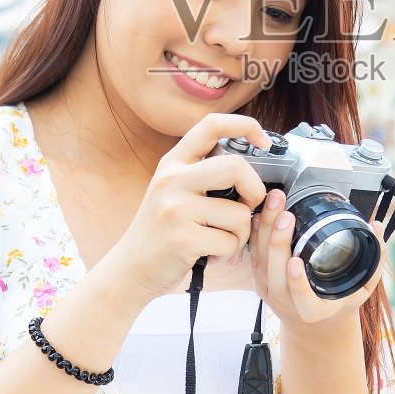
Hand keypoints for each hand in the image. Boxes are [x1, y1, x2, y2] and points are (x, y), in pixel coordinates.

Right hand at [100, 113, 271, 300]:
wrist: (130, 269)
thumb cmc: (162, 232)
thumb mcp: (173, 191)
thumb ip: (203, 175)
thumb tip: (252, 172)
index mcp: (173, 163)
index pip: (212, 125)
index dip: (246, 126)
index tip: (265, 141)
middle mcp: (173, 179)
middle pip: (237, 167)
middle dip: (255, 191)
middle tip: (248, 208)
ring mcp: (176, 208)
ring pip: (240, 213)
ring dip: (241, 235)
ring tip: (222, 243)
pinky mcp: (183, 238)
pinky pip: (230, 242)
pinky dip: (229, 254)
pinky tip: (211, 256)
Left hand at [248, 189, 384, 335]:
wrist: (315, 327)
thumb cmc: (339, 304)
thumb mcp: (362, 288)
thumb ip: (374, 259)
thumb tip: (377, 227)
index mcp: (313, 311)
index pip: (301, 299)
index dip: (296, 282)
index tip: (296, 262)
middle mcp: (287, 304)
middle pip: (275, 273)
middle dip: (278, 241)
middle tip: (287, 215)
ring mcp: (270, 293)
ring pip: (261, 261)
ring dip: (266, 229)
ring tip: (275, 203)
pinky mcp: (260, 282)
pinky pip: (254, 256)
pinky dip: (256, 233)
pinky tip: (261, 212)